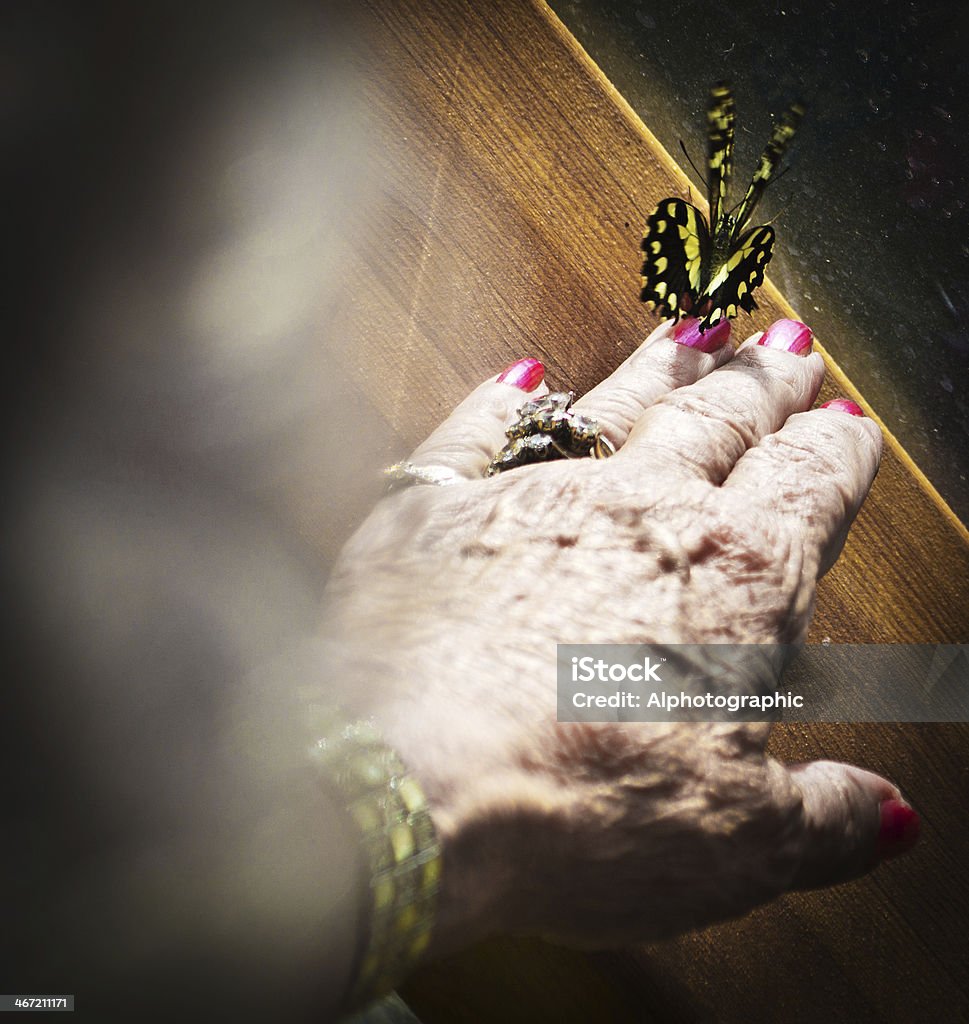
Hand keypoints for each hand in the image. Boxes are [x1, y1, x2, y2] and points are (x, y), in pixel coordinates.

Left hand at [319, 317, 916, 956]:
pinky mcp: (432, 508)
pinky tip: (520, 375)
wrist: (410, 789)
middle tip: (786, 341)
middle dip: (762, 382)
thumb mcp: (739, 846)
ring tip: (694, 326)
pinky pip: (476, 432)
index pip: (812, 486)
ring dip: (661, 365)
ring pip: (617, 406)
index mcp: (736, 579)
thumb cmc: (578, 814)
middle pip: (722, 422)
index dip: (840, 451)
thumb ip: (824, 817)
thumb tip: (885, 817)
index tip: (849, 423)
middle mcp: (640, 513)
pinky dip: (500, 402)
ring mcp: (531, 498)